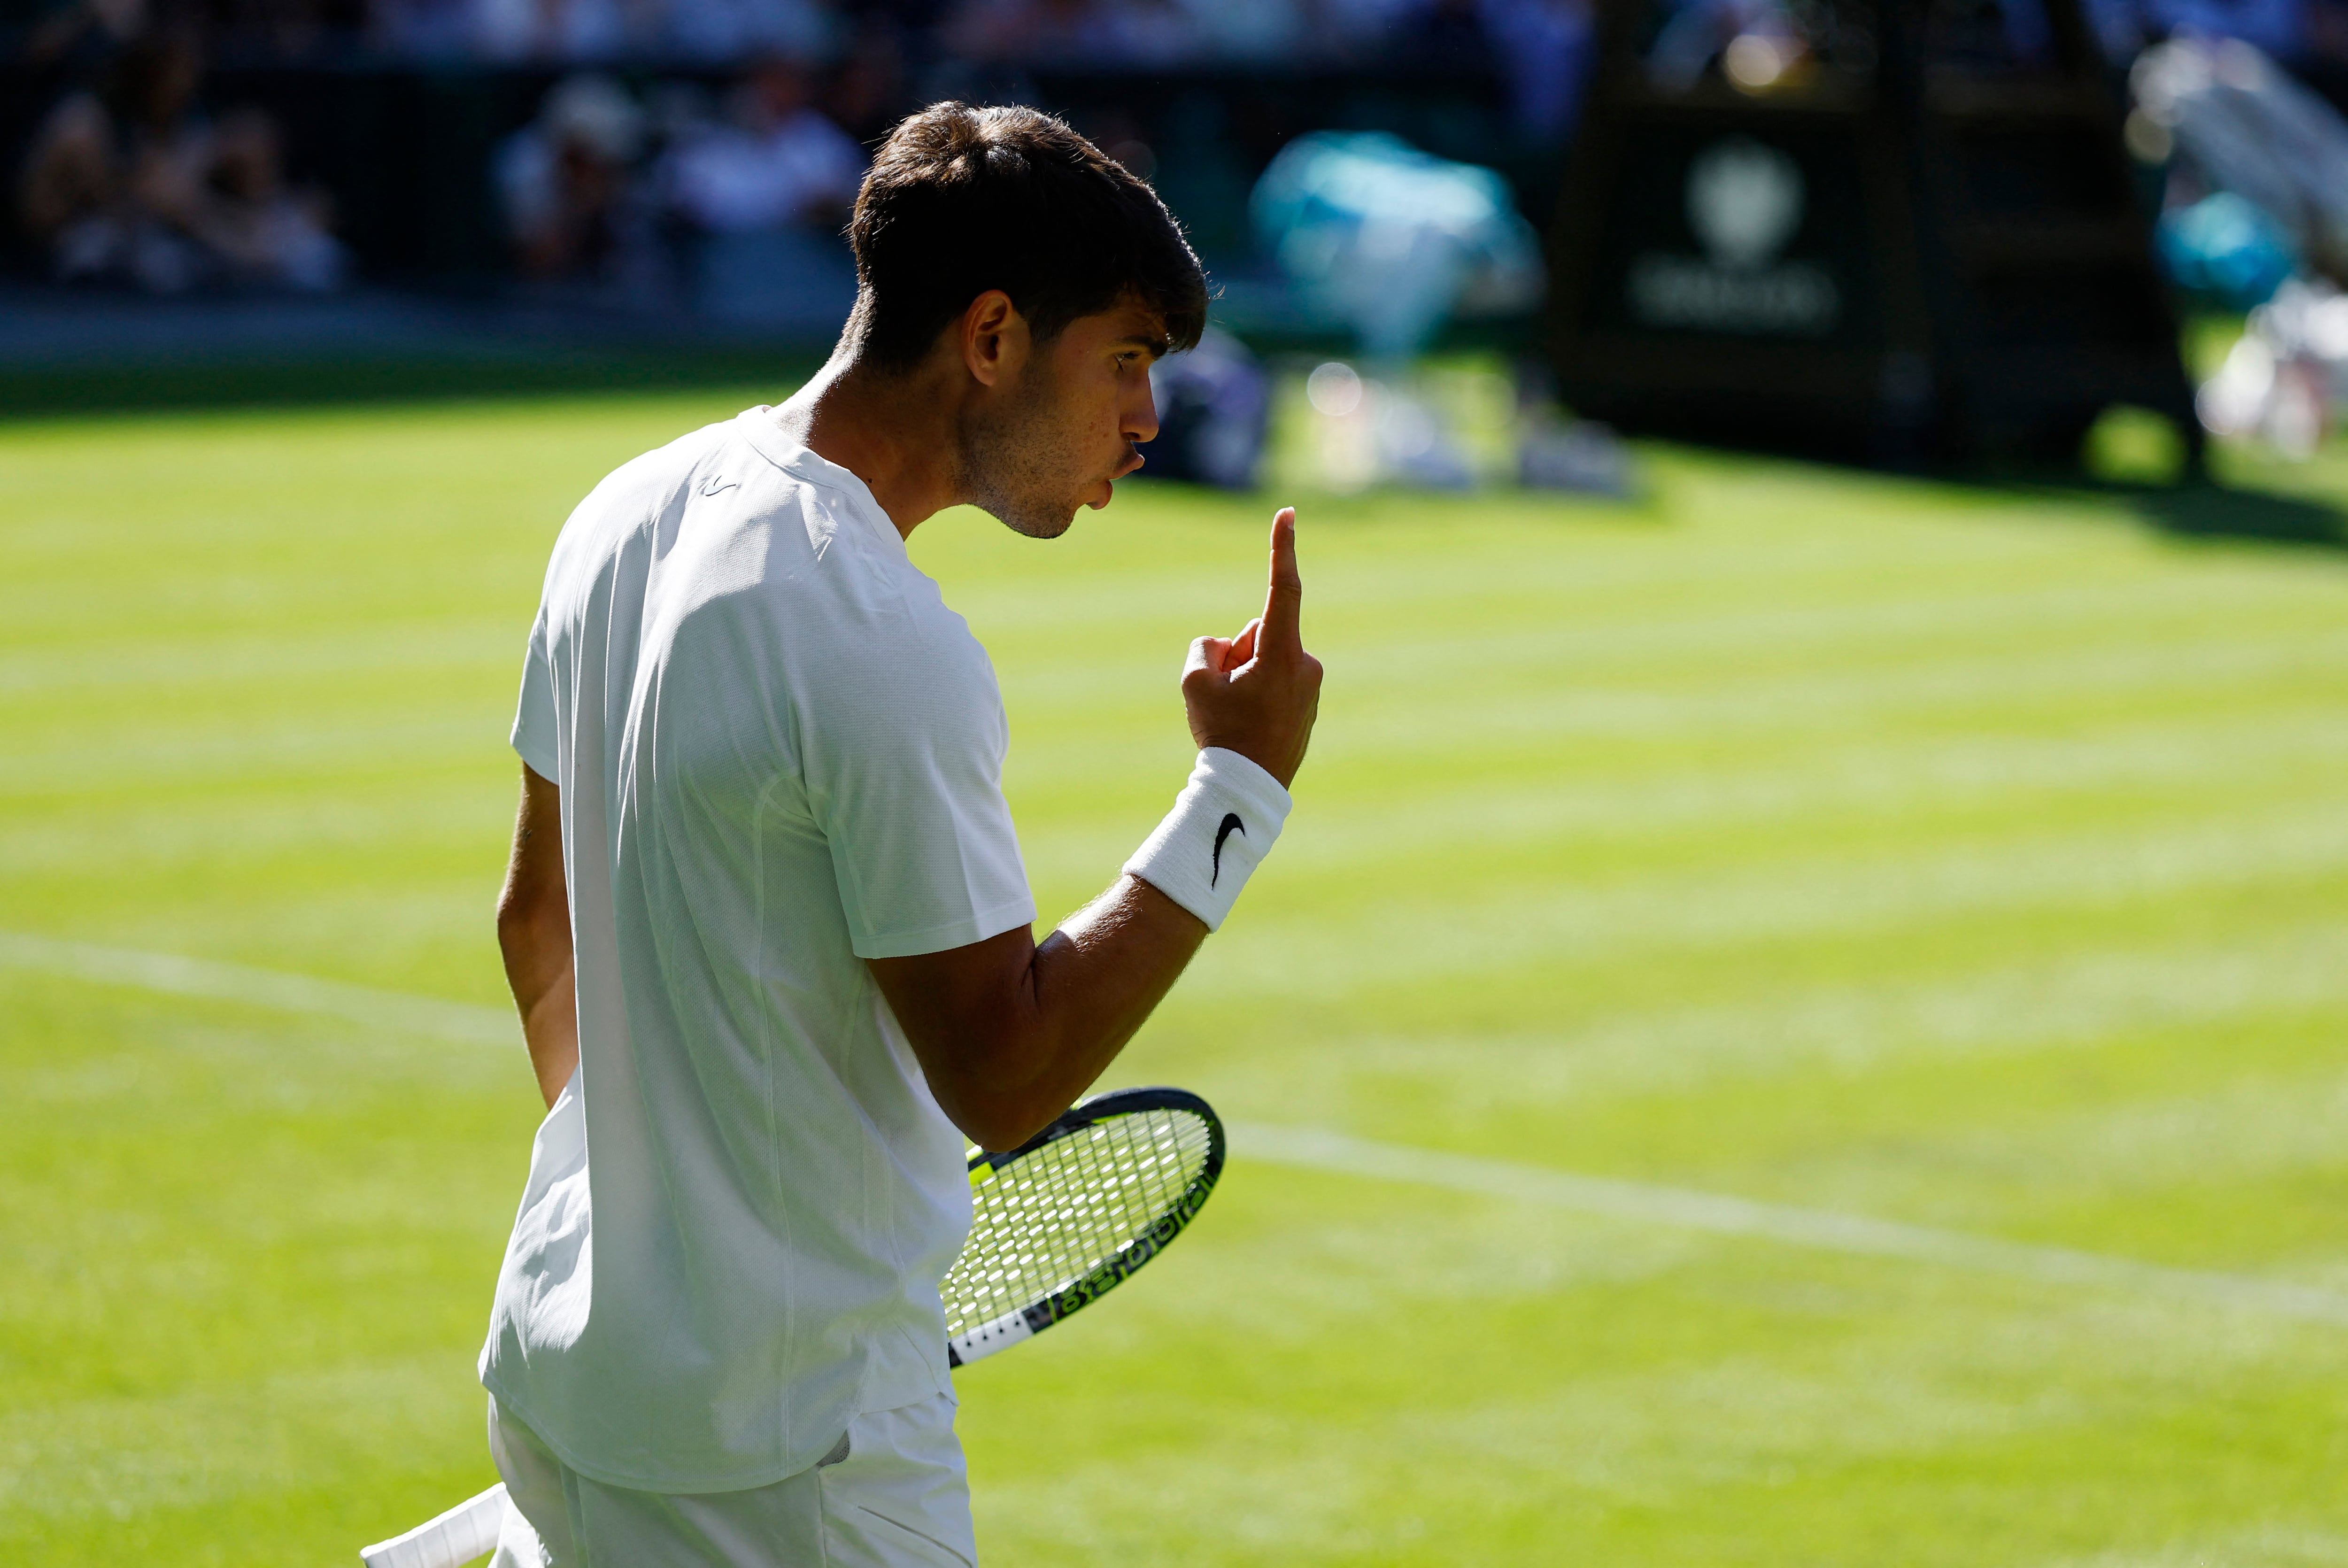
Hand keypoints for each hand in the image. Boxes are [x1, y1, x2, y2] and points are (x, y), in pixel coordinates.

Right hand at [1181, 507, 1322, 788]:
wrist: (1250, 790)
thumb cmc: (1224, 735)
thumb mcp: (1195, 682)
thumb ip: (1205, 647)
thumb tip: (1226, 645)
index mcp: (1283, 652)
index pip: (1283, 588)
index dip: (1283, 548)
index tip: (1288, 514)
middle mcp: (1305, 664)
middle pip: (1258, 635)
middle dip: (1237, 653)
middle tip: (1225, 695)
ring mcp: (1310, 687)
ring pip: (1266, 661)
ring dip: (1246, 676)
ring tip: (1236, 715)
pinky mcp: (1308, 707)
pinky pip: (1275, 684)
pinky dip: (1257, 696)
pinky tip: (1248, 728)